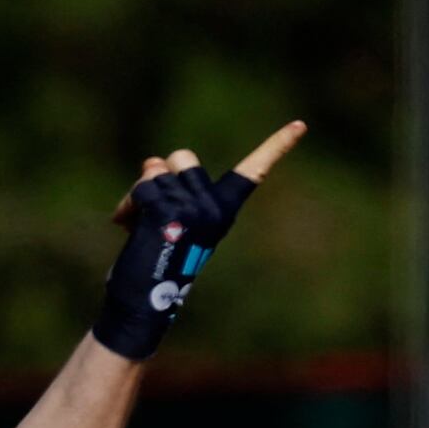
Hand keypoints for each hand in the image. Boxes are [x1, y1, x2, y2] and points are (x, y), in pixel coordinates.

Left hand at [91, 121, 305, 360]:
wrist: (144, 302)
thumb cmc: (156, 261)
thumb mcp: (174, 218)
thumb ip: (172, 189)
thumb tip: (152, 162)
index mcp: (223, 210)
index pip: (252, 173)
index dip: (276, 147)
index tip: (300, 125)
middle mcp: (214, 208)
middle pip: (183, 157)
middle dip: (160, 174)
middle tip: (154, 210)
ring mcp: (192, 209)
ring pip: (156, 169)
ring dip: (139, 191)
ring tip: (139, 222)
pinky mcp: (167, 212)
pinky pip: (140, 188)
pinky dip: (127, 204)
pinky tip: (128, 227)